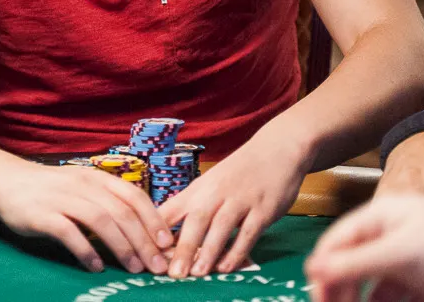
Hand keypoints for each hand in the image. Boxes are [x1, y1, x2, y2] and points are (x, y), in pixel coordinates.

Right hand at [0, 162, 172, 273]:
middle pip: (122, 212)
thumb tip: (141, 231)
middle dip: (144, 241)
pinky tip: (96, 266)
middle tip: (156, 266)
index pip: (133, 197)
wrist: (6, 180)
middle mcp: (83, 185)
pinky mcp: (43, 215)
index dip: (153, 220)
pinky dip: (86, 251)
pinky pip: (69, 233)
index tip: (166, 244)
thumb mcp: (82, 187)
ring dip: (122, 247)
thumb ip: (106, 202)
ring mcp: (62, 198)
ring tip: (134, 268)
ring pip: (101, 221)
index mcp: (96, 177)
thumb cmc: (51, 189)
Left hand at [156, 131, 306, 277]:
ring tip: (197, 273)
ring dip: (209, 251)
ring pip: (221, 226)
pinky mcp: (263, 209)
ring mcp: (241, 200)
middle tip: (173, 272)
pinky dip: (238, 250)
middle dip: (184, 247)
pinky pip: (249, 232)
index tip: (147, 251)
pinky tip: (227, 266)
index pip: (172, 209)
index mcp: (199, 188)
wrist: (277, 150)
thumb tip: (165, 234)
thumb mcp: (210, 184)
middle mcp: (217, 193)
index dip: (158, 230)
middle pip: (196, 219)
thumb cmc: (238, 172)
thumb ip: (192, 207)